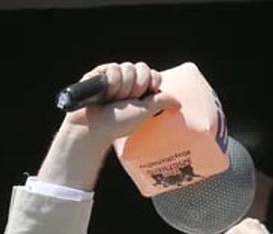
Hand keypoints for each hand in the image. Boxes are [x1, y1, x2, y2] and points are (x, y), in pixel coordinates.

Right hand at [38, 62, 178, 191]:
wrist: (93, 127)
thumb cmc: (118, 124)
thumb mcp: (144, 113)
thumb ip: (161, 101)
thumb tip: (179, 102)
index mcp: (139, 91)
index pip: (152, 73)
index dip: (151, 82)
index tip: (147, 94)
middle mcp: (127, 82)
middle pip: (141, 68)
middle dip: (136, 86)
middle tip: (126, 101)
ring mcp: (112, 77)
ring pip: (126, 67)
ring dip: (122, 87)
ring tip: (112, 100)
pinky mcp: (98, 74)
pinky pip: (111, 68)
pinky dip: (110, 82)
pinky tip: (104, 94)